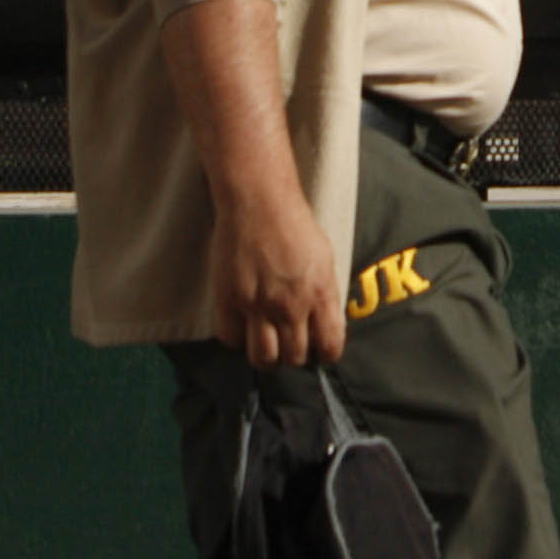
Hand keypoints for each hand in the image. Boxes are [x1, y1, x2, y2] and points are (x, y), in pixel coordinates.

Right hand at [210, 175, 345, 371]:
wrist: (259, 200)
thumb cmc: (295, 224)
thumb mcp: (325, 259)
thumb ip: (325, 294)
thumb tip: (326, 324)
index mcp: (320, 294)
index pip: (330, 346)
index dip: (326, 353)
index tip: (319, 348)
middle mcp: (291, 305)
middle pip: (295, 357)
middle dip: (294, 354)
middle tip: (289, 342)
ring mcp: (258, 304)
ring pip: (263, 358)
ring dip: (266, 356)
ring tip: (265, 342)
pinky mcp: (229, 298)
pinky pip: (230, 338)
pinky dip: (236, 338)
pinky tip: (242, 326)